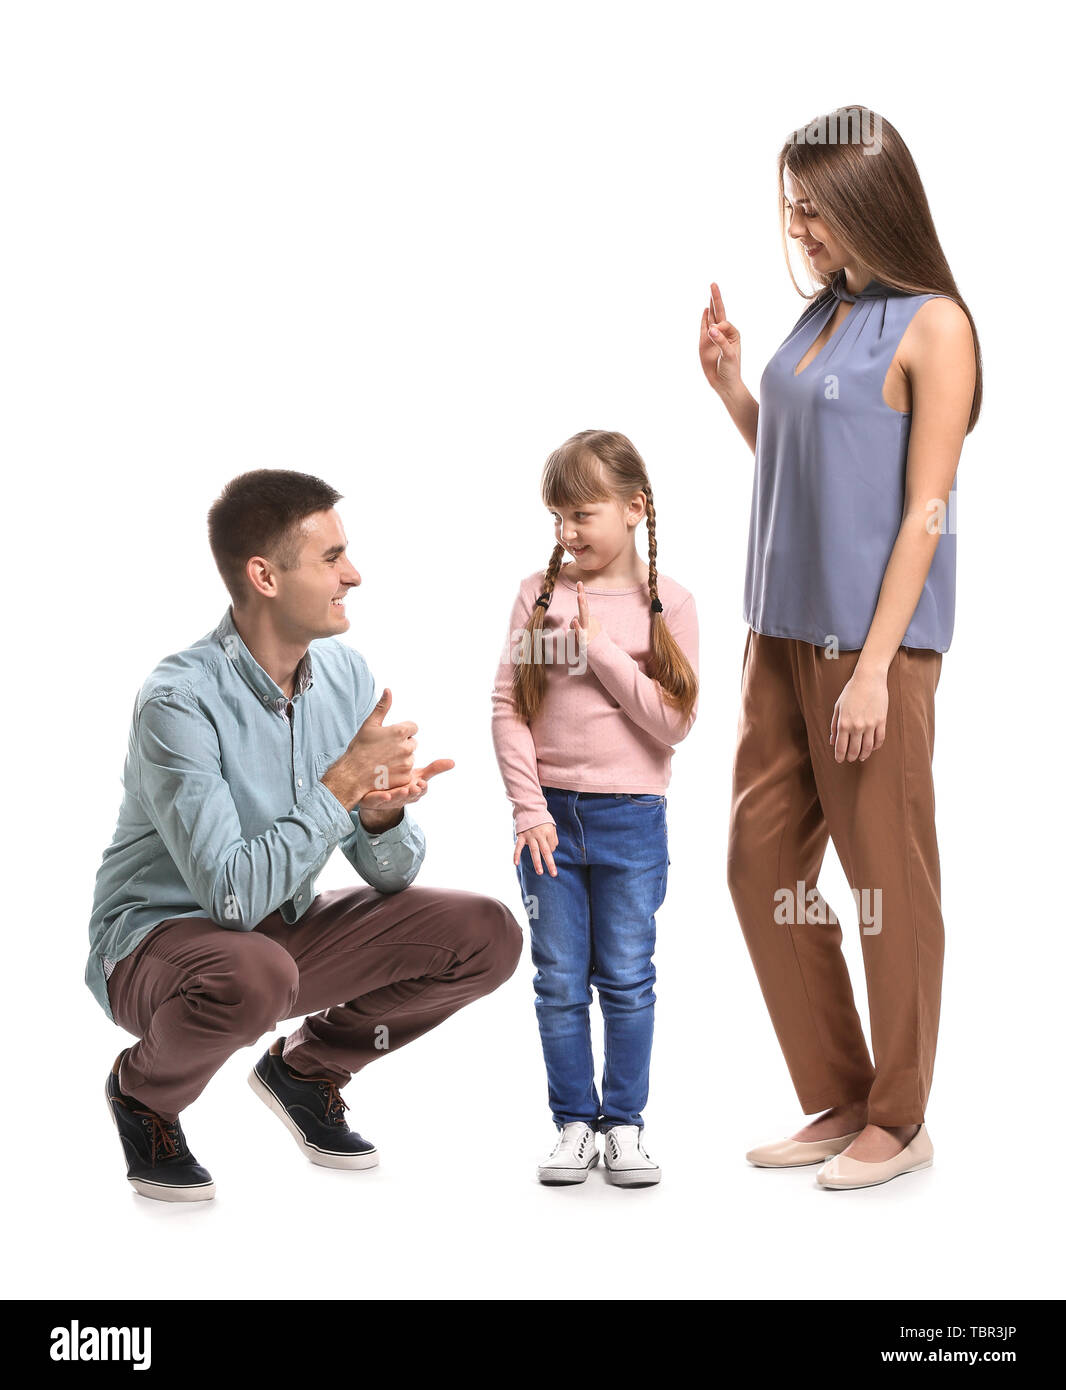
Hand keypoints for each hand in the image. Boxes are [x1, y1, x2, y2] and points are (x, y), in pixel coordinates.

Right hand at [320, 687, 447, 811]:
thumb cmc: (360, 748)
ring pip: (410, 757)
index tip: (391, 737)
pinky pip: (407, 771)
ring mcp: (407, 763)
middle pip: (412, 742)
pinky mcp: (405, 777)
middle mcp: (407, 747)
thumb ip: (382, 707)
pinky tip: (386, 771)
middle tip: (385, 750)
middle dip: (402, 744)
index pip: (413, 727)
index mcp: (400, 731)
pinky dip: (399, 772)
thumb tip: (388, 690)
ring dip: (401, 758)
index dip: (402, 731)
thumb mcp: (370, 724)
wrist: (352, 774)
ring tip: (384, 761)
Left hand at [358, 757, 454, 814]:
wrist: (376, 790)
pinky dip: (380, 798)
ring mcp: (386, 800)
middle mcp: (401, 798)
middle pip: (407, 797)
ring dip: (398, 796)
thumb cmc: (400, 782)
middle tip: (414, 787)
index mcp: (412, 792)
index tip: (422, 783)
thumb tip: (453, 762)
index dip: (421, 789)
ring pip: (393, 800)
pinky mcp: (371, 800)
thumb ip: (434, 769)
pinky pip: (375, 800)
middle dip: (411, 793)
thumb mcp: (417, 776)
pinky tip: (385, 794)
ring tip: (402, 790)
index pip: (420, 791)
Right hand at [514, 821, 558, 876]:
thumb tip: (552, 850)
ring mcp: (530, 836)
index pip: (552, 847)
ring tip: (540, 872)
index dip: (551, 850)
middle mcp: (540, 835)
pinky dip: (516, 855)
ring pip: (534, 851)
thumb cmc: (541, 818)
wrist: (528, 807)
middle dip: (550, 863)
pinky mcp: (521, 836)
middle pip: (546, 851)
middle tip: (554, 874)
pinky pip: (518, 847)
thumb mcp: (551, 825)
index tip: (548, 848)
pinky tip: (515, 863)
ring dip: (537, 862)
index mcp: (548, 832)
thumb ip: (553, 838)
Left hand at [569, 581, 601, 642]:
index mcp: (590, 621)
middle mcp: (590, 624)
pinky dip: (578, 627)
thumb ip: (577, 628)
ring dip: (574, 627)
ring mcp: (589, 632)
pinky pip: (580, 632)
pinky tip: (575, 621)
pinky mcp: (587, 641)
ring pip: (577, 621)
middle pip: (584, 608)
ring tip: (580, 616)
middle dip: (581, 597)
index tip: (579, 582)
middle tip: (579, 583)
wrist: (607, 658)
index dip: (582, 594)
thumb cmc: (595, 647)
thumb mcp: (585, 634)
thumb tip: (570, 624)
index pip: (584, 606)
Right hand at [699, 281, 742, 398]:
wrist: (723, 383)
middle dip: (716, 298)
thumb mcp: (729, 355)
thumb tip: (711, 328)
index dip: (719, 328)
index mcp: (733, 334)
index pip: (724, 323)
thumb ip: (720, 341)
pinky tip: (705, 310)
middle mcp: (724, 333)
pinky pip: (703, 327)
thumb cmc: (731, 370)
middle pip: (719, 312)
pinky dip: (704, 318)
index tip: (716, 337)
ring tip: (711, 291)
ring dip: (711, 305)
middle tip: (713, 284)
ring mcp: (714, 337)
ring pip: (712, 317)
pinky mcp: (704, 343)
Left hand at [830, 668, 888, 762]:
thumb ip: (834, 726)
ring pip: (868, 747)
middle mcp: (857, 726)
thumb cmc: (850, 692)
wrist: (868, 679)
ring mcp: (870, 724)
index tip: (839, 760)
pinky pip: (880, 739)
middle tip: (850, 759)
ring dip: (864, 755)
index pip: (841, 746)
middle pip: (855, 749)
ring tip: (861, 757)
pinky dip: (876, 746)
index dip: (839, 756)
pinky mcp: (881, 721)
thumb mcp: (838, 707)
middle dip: (851, 757)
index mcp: (844, 723)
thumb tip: (832, 741)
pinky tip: (872, 748)